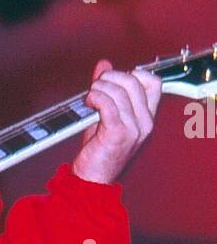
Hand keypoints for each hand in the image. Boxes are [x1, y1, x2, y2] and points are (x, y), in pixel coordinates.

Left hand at [71, 59, 161, 184]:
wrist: (92, 179)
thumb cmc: (99, 150)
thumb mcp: (105, 115)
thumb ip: (107, 89)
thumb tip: (104, 64)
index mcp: (146, 117)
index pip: (154, 83)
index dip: (134, 74)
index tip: (114, 81)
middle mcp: (145, 122)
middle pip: (134, 82)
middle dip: (111, 78)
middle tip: (96, 87)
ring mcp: (134, 129)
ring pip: (119, 91)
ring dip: (99, 88)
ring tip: (89, 97)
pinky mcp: (118, 133)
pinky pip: (108, 104)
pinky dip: (95, 98)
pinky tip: (89, 103)